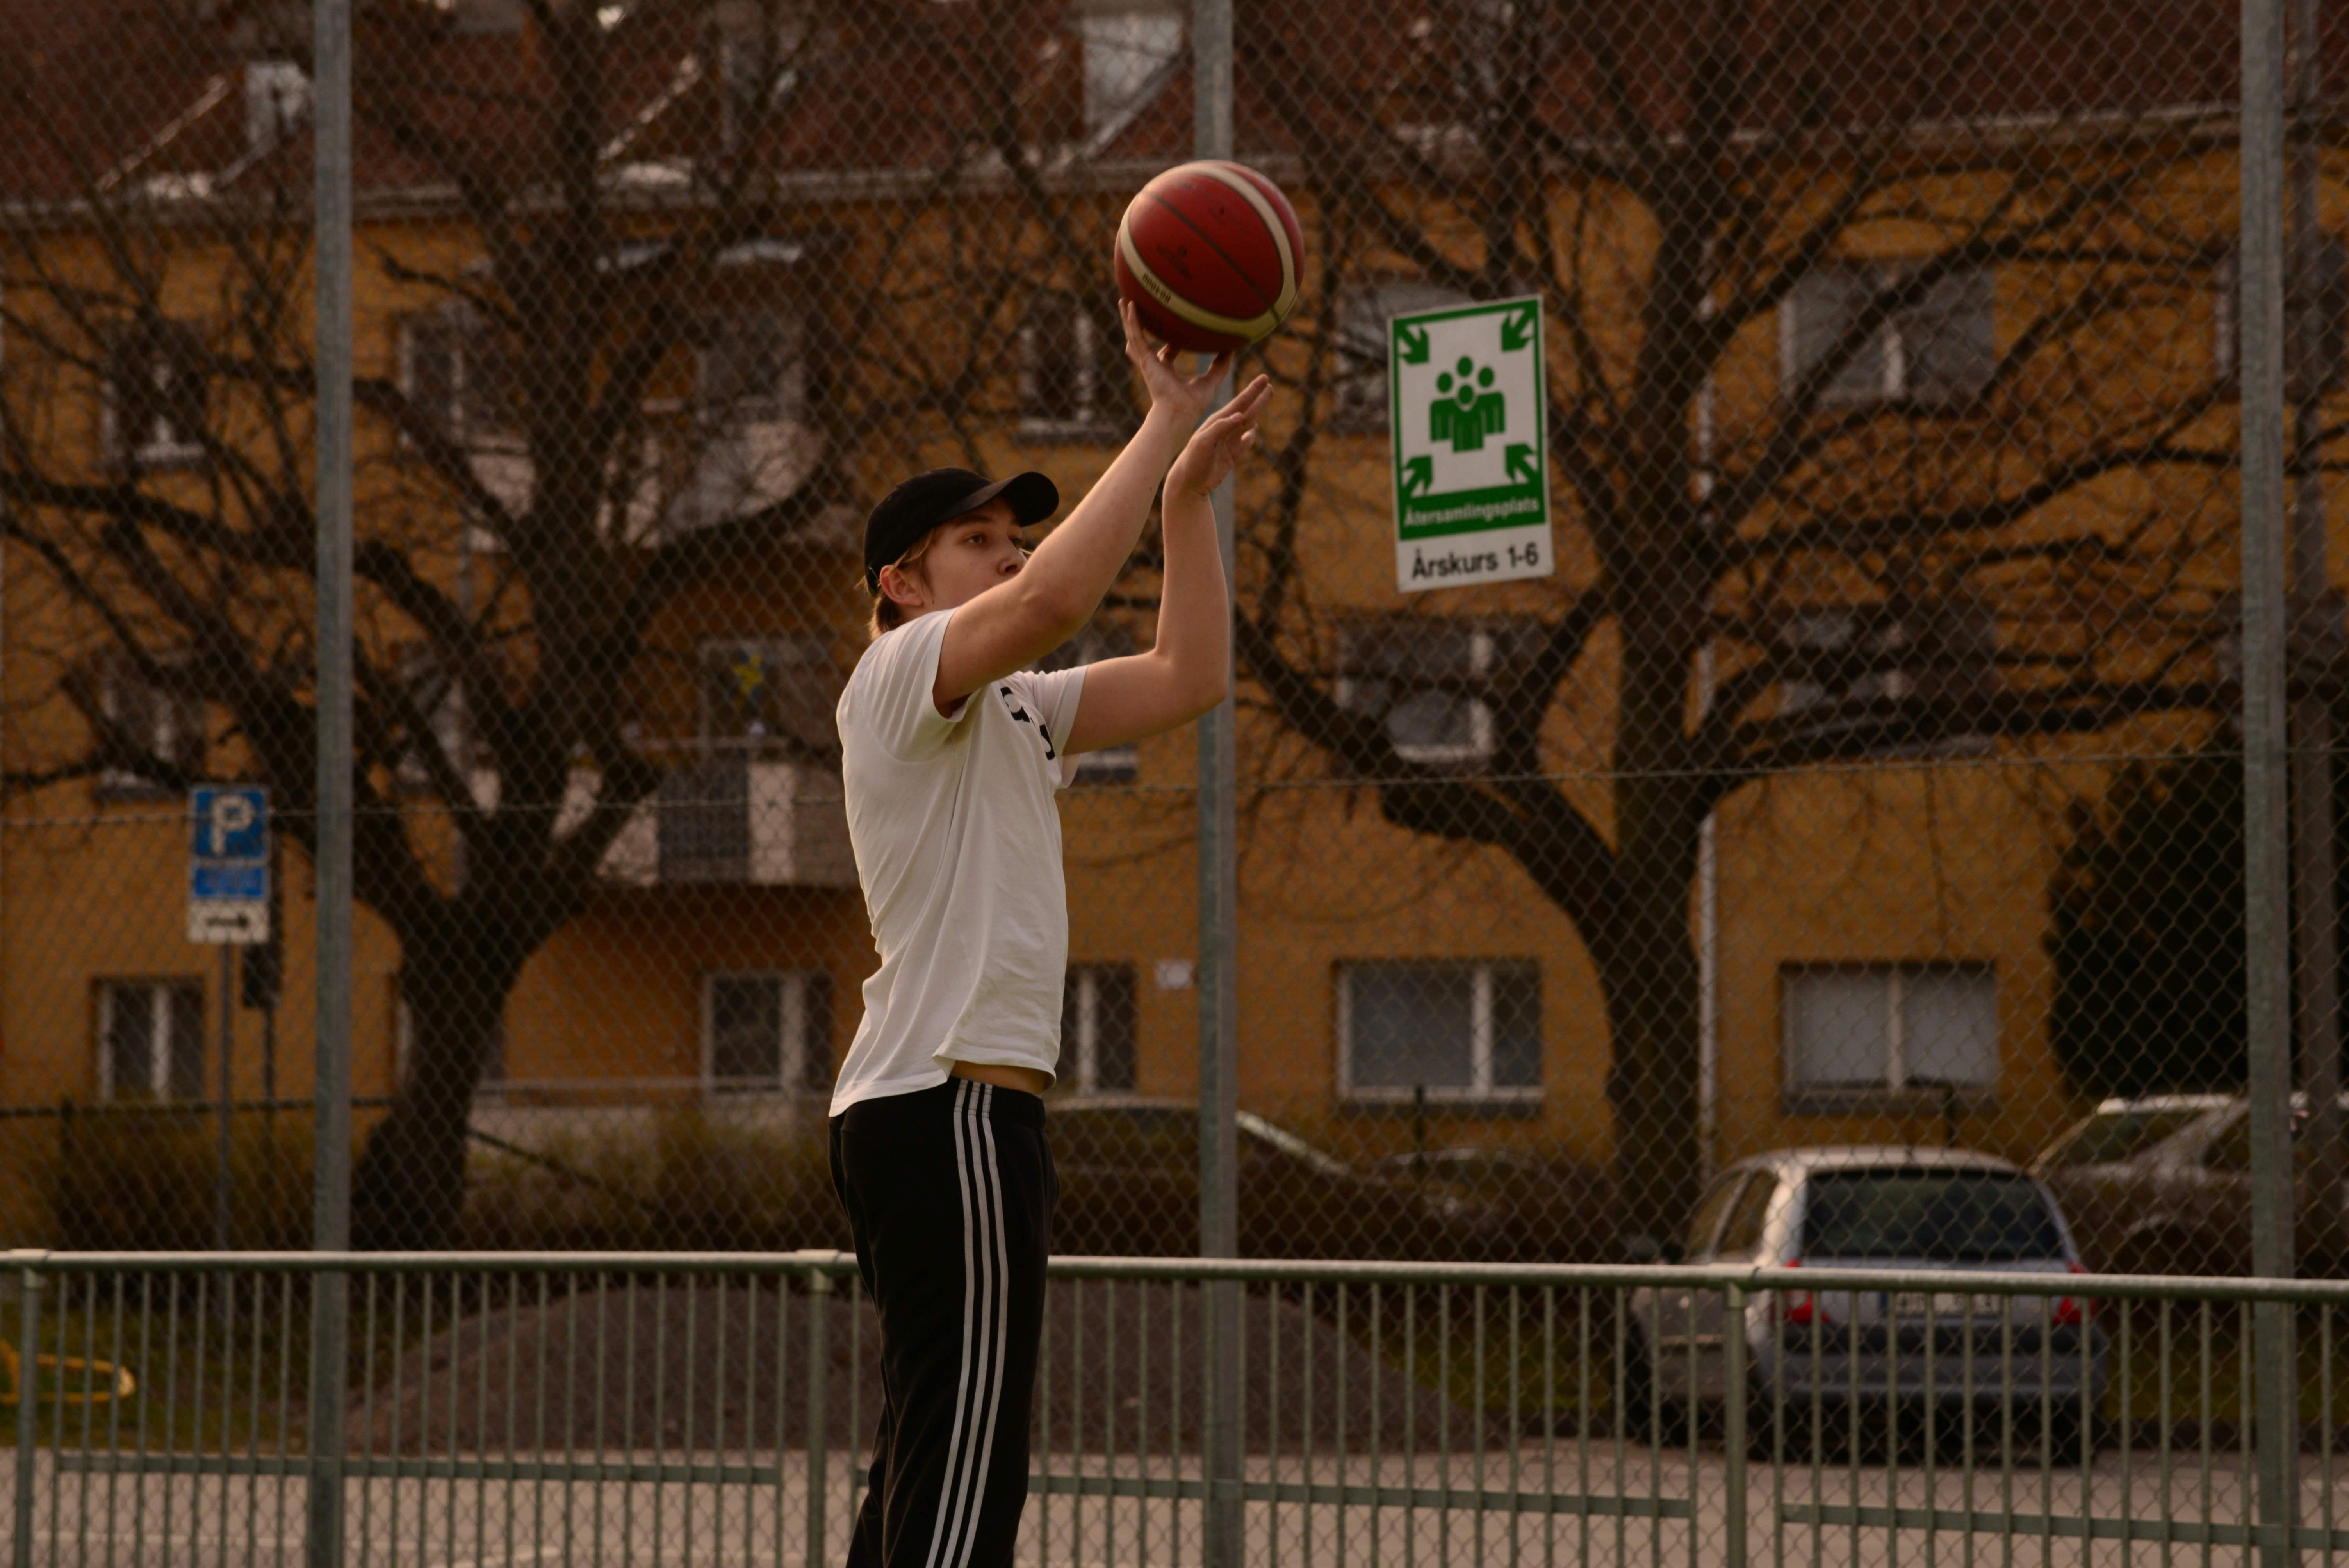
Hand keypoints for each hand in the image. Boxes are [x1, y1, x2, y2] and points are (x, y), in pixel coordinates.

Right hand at [1121, 299, 1233, 424]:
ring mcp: (1148, 361)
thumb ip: (1220, 365)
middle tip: (1140, 311)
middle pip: (1147, 341)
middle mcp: (1155, 365)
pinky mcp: (1145, 360)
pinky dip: (1132, 321)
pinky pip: (1137, 336)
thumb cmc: (1193, 404)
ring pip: (1135, 335)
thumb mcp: (1211, 380)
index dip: (1171, 341)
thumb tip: (1232, 348)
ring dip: (1129, 318)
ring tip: (1124, 300)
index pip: (1168, 352)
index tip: (1177, 328)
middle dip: (1143, 327)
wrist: (1180, 413)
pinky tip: (1129, 305)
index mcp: (1168, 370)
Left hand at [1166, 374, 1270, 498]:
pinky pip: (1244, 442)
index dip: (1253, 391)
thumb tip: (1240, 415)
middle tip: (1268, 383)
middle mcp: (1224, 429)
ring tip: (1264, 400)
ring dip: (1257, 411)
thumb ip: (1220, 428)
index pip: (1240, 403)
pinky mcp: (1231, 456)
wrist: (1187, 484)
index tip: (1264, 378)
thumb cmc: (1192, 462)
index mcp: (1217, 422)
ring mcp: (1228, 442)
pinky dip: (1251, 436)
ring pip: (1247, 423)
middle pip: (1246, 410)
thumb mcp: (1203, 443)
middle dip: (1258, 397)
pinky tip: (1255, 430)